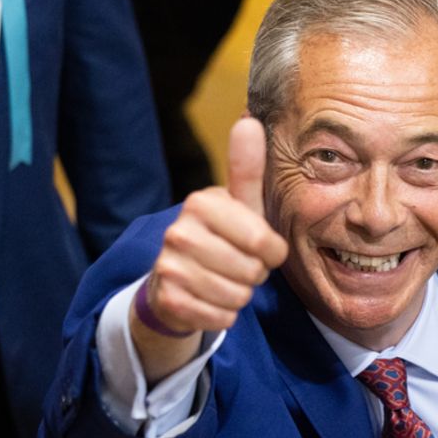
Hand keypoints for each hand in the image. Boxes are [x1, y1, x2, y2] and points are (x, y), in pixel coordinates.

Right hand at [133, 117, 288, 379]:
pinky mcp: (166, 300)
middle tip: (236, 265)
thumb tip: (249, 120)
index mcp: (201, 203)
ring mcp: (168, 266)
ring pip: (237, 297)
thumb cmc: (220, 237)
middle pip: (252, 272)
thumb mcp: (237, 204)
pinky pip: (221, 317)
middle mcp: (179, 232)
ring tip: (222, 280)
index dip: (270, 252)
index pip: (265, 243)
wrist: (175, 279)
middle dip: (254, 275)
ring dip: (239, 295)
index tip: (258, 246)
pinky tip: (208, 299)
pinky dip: (223, 314)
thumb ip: (246, 167)